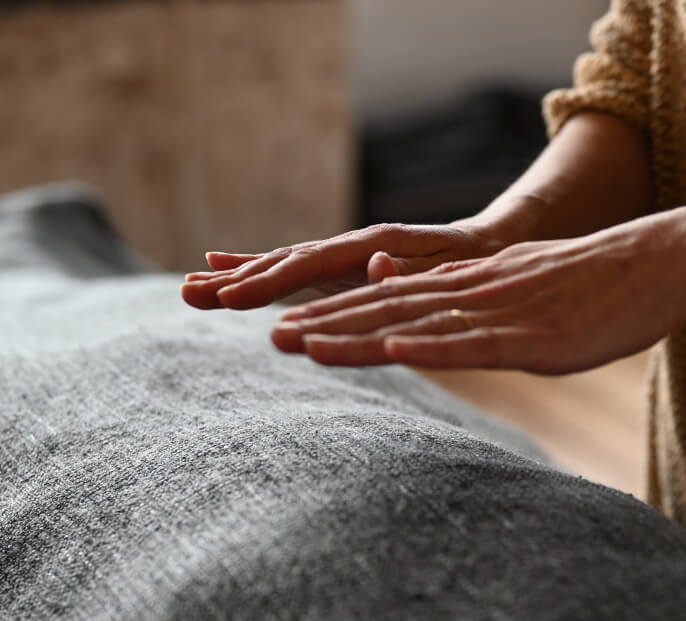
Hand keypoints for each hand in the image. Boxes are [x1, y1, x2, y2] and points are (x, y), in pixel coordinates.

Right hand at [180, 222, 506, 310]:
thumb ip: (408, 268)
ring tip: (191, 286)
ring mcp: (342, 255)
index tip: (229, 296)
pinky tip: (224, 266)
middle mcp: (349, 246)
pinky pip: (294, 268)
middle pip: (284, 262)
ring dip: (237, 276)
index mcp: (372, 245)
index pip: (311, 264)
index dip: (269, 281)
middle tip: (188, 294)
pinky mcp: (341, 265)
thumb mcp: (450, 266)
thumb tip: (370, 263)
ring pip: (282, 265)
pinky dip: (259, 268)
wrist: (483, 244)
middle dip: (237, 280)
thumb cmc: (471, 261)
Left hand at [270, 210, 685, 372]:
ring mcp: (500, 312)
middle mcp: (471, 294)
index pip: (387, 299)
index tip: (289, 327)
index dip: (336, 313)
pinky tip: (394, 350)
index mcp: (466, 286)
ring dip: (357, 335)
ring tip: (301, 343)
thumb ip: (474, 298)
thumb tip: (436, 309)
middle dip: (326, 324)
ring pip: (416, 324)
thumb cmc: (588, 283)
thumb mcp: (519, 285)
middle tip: (270, 336)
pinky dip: (433, 346)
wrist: (656, 261)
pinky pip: (476, 343)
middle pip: (386, 309)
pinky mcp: (535, 336)